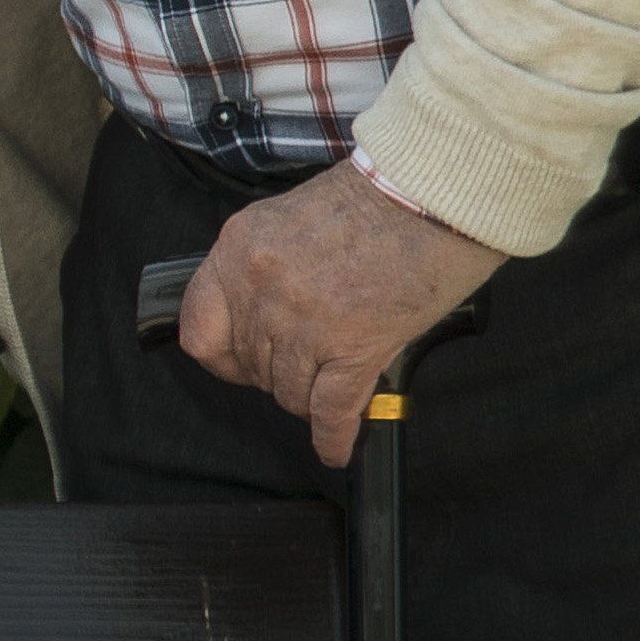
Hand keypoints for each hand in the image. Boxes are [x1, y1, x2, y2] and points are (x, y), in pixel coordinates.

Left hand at [176, 163, 503, 468]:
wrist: (438, 192)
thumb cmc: (380, 197)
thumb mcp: (293, 217)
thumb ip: (268, 266)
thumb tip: (260, 313)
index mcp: (239, 249)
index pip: (201, 328)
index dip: (223, 355)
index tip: (241, 361)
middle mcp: (261, 288)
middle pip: (251, 364)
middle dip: (275, 373)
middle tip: (305, 365)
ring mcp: (304, 322)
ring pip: (288, 392)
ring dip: (307, 397)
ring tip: (330, 384)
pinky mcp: (352, 349)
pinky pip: (330, 411)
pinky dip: (333, 436)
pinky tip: (335, 448)